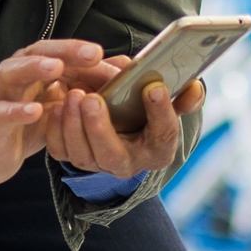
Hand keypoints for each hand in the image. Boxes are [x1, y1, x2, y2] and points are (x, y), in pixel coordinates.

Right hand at [0, 42, 110, 187]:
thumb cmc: (25, 123)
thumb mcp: (60, 105)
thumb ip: (87, 87)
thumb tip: (123, 69)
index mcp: (35, 68)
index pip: (62, 53)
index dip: (86, 55)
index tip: (112, 61)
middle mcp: (16, 74)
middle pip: (39, 53)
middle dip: (66, 51)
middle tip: (93, 53)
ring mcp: (1, 95)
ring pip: (13, 73)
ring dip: (34, 68)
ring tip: (55, 68)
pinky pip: (1, 112)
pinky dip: (17, 110)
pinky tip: (35, 111)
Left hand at [44, 76, 202, 180]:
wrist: (124, 125)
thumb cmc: (147, 110)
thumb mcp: (170, 103)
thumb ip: (184, 97)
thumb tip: (194, 88)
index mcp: (158, 149)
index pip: (163, 135)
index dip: (161, 112)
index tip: (155, 87)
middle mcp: (128, 163)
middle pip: (112, 154)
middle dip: (99, 127)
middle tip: (92, 98)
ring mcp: (99, 164)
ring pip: (82, 154)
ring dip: (73, 125)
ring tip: (73, 94)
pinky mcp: (75, 157)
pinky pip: (60, 150)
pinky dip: (55, 129)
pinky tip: (56, 105)